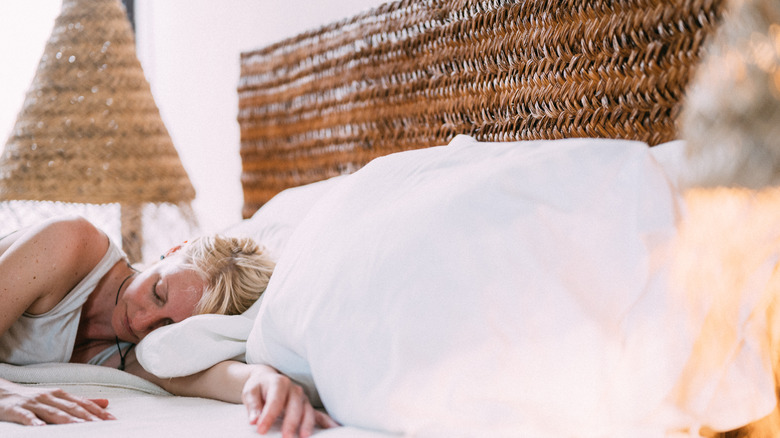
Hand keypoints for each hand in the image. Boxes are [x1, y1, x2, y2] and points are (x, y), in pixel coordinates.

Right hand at [0, 380, 115, 425]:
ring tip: (80, 426)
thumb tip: (105, 403)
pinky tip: (41, 428)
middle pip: (71, 408)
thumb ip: (80, 402)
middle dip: (87, 416)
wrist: (2, 393)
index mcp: (60, 394)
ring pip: (52, 412)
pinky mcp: (16, 410)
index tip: (112, 420)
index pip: (83, 403)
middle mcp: (49, 397)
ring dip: (67, 419)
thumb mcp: (58, 398)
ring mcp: (33, 403)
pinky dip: (34, 421)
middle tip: (102, 425)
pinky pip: (26, 416)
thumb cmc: (33, 398)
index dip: (97, 411)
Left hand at [242, 365, 337, 436]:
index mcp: (279, 383)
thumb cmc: (258, 388)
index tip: (261, 430)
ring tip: (304, 437)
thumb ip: (253, 406)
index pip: (275, 401)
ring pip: (307, 411)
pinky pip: (319, 414)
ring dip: (307, 424)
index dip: (268, 416)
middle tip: (286, 437)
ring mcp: (303, 398)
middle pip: (295, 406)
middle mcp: (294, 389)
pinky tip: (335, 429)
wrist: (267, 380)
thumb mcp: (250, 393)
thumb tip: (254, 420)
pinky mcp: (307, 406)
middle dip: (291, 422)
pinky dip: (327, 422)